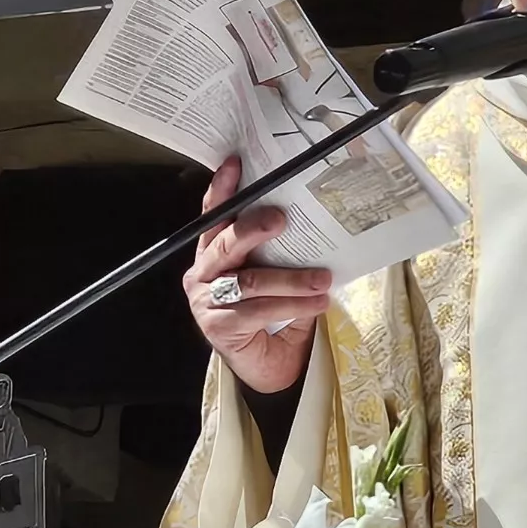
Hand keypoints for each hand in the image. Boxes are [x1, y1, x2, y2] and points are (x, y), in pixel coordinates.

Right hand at [183, 157, 331, 393]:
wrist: (268, 364)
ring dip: (292, 279)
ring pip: (250, 281)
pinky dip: (293, 306)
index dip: (222, 190)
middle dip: (253, 228)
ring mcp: (206, 301)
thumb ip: (279, 251)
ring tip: (323, 279)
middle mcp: (203, 273)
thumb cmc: (273, 313)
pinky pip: (258, 311)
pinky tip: (318, 303)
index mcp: (214, 253)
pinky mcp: (218, 327)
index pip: (214, 216)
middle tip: (282, 219)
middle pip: (226, 243)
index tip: (235, 163)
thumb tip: (314, 220)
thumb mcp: (276, 274)